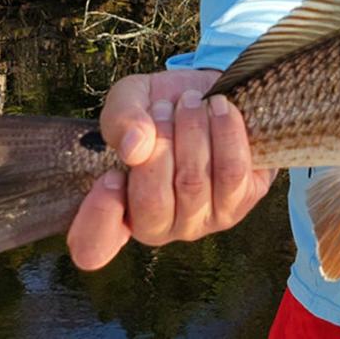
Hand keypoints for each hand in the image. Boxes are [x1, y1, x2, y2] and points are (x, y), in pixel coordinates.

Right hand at [66, 68, 275, 269]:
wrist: (214, 93)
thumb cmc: (162, 106)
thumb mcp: (131, 100)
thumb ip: (123, 119)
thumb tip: (135, 147)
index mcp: (120, 211)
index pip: (95, 246)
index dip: (98, 217)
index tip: (109, 175)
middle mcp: (161, 227)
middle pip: (153, 202)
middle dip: (159, 143)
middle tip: (165, 107)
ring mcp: (204, 220)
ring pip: (194, 185)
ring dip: (193, 133)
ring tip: (192, 102)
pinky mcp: (244, 201)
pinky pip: (234, 174)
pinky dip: (226, 133)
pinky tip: (220, 109)